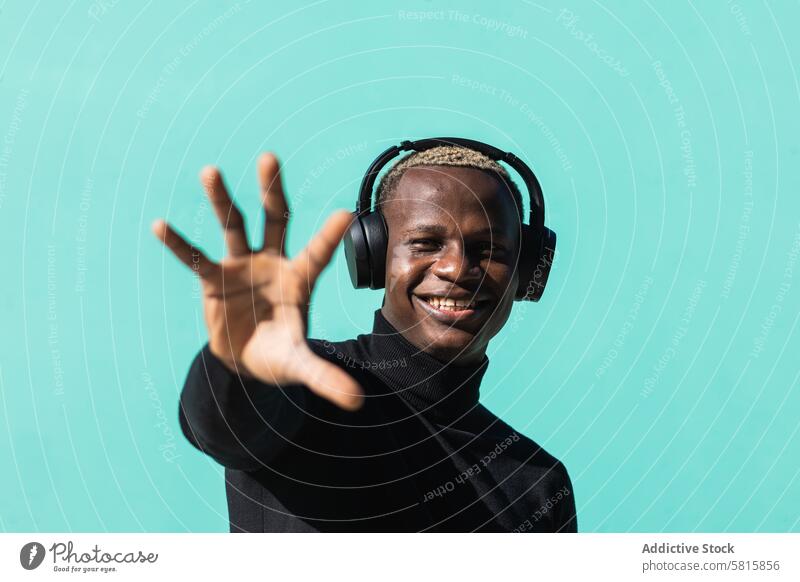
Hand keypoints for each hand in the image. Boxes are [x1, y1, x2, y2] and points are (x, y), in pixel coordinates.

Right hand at [151, 153, 362, 410]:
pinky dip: (180, 245)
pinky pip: (196, 259)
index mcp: (300, 279)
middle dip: (271, 191)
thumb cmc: (280, 354)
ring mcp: (242, 267)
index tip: (345, 213)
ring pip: (233, 227)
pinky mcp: (214, 280)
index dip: (328, 236)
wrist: (246, 360)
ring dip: (222, 201)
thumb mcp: (300, 365)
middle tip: (269, 158)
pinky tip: (161, 226)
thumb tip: (356, 401)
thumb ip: (324, 377)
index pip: (317, 253)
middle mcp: (272, 263)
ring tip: (211, 171)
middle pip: (274, 220)